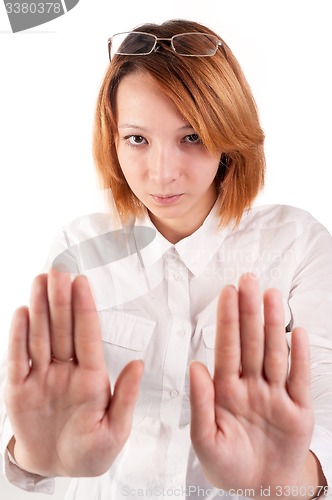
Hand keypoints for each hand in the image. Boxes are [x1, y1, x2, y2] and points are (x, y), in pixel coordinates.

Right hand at [5, 269, 142, 476]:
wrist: (56, 467)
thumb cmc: (90, 451)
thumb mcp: (115, 430)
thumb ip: (125, 397)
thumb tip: (138, 365)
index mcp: (92, 378)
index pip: (88, 336)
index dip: (84, 309)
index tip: (82, 282)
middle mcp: (66, 370)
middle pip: (62, 329)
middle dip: (60, 299)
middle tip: (59, 269)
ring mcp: (42, 377)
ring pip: (40, 336)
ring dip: (39, 308)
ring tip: (40, 280)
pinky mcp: (19, 388)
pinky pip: (17, 359)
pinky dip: (17, 337)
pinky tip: (22, 313)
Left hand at [190, 274, 313, 495]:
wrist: (261, 488)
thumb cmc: (229, 465)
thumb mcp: (205, 439)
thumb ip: (199, 402)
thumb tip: (195, 366)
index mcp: (226, 391)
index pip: (227, 347)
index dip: (227, 319)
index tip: (227, 294)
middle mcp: (251, 386)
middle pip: (251, 342)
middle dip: (249, 310)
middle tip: (249, 280)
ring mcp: (275, 395)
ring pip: (275, 353)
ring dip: (273, 324)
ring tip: (271, 296)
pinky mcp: (297, 409)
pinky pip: (300, 378)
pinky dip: (300, 356)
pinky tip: (298, 332)